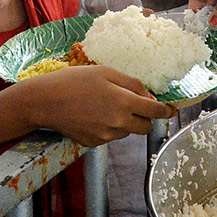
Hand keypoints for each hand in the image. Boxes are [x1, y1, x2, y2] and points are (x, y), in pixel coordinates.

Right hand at [33, 65, 176, 144]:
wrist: (45, 101)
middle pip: (145, 128)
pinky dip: (109, 128)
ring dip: (126, 122)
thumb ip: (132, 84)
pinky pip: (110, 137)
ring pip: (127, 132)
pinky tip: (94, 115)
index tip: (171, 110)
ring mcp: (106, 136)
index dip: (166, 111)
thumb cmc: (74, 81)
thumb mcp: (106, 72)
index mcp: (124, 102)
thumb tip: (150, 97)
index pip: (155, 111)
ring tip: (105, 106)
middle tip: (136, 106)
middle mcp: (118, 123)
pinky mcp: (94, 144)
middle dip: (145, 118)